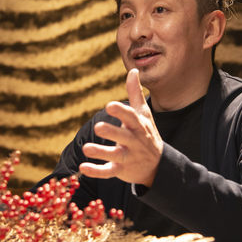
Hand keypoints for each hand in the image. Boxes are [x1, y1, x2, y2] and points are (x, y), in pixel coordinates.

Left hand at [80, 68, 163, 186]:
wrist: (158, 165)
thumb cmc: (146, 134)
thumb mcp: (143, 114)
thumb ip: (135, 93)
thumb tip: (133, 70)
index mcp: (138, 126)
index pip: (131, 117)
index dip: (120, 112)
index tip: (109, 105)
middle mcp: (134, 141)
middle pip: (123, 136)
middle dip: (112, 132)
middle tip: (98, 127)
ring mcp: (128, 156)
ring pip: (115, 155)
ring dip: (101, 152)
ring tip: (86, 148)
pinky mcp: (121, 169)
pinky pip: (109, 171)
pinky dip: (96, 171)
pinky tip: (83, 167)